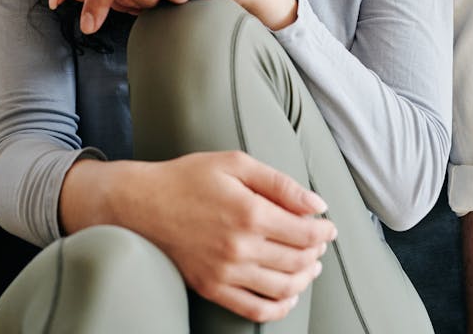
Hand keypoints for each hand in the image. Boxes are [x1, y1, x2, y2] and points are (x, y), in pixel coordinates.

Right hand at [139, 152, 335, 322]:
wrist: (144, 203)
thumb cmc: (190, 177)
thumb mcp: (235, 163)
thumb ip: (279, 183)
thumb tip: (316, 204)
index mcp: (250, 212)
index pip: (304, 232)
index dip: (323, 231)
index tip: (328, 227)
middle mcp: (240, 247)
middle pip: (297, 261)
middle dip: (316, 253)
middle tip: (319, 244)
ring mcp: (226, 272)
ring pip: (282, 288)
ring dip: (304, 279)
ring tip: (309, 267)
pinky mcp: (212, 288)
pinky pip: (255, 309)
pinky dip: (279, 307)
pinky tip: (288, 294)